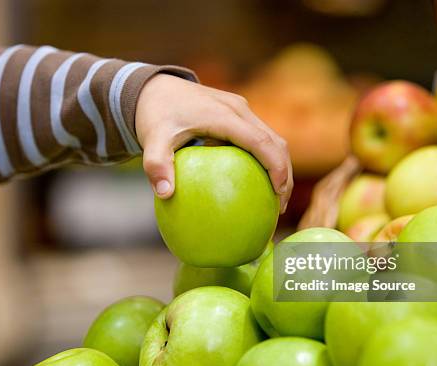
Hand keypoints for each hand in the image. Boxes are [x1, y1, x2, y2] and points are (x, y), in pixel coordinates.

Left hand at [135, 74, 292, 212]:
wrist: (153, 88)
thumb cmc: (154, 114)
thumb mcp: (152, 138)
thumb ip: (156, 164)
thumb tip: (165, 194)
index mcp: (224, 115)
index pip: (261, 142)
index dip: (275, 167)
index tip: (278, 193)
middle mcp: (238, 109)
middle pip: (276, 141)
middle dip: (284, 173)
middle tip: (280, 206)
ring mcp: (241, 110)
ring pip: (272, 139)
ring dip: (279, 166)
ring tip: (275, 199)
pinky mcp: (238, 114)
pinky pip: (260, 138)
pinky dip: (266, 159)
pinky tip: (257, 183)